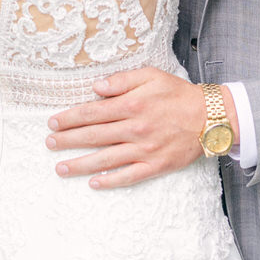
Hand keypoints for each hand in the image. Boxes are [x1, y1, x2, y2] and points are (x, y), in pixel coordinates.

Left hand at [45, 67, 212, 188]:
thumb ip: (122, 80)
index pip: (92, 112)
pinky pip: (128, 176)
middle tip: (49, 143)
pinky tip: (94, 183)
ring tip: (60, 168)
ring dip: (80, 165)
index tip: (53, 121)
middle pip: (93, 136)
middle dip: (67, 140)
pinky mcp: (155, 165)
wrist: (210, 117)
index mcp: (131, 105)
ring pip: (105, 159)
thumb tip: (97, 87)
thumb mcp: (151, 76)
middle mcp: (134, 129)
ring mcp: (144, 150)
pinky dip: (110, 181)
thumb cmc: (178, 94)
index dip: (70, 118)